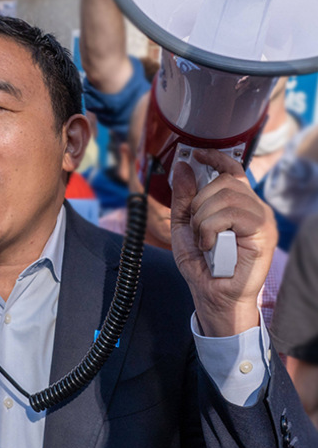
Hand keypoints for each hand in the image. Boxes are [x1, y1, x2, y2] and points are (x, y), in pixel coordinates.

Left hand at [170, 149, 277, 336]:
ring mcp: (261, 219)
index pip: (232, 169)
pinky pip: (230, 214)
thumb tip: (183, 166)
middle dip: (199, 203)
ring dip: (203, 219)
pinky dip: (210, 229)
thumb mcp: (184, 225)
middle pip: (223, 182)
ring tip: (204, 240)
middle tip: (197, 228)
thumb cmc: (202, 264)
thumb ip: (184, 197)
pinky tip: (211, 246)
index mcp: (236, 204)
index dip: (216, 157)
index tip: (196, 154)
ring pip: (225, 196)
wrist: (211, 294)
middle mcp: (253, 207)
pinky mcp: (263, 232)